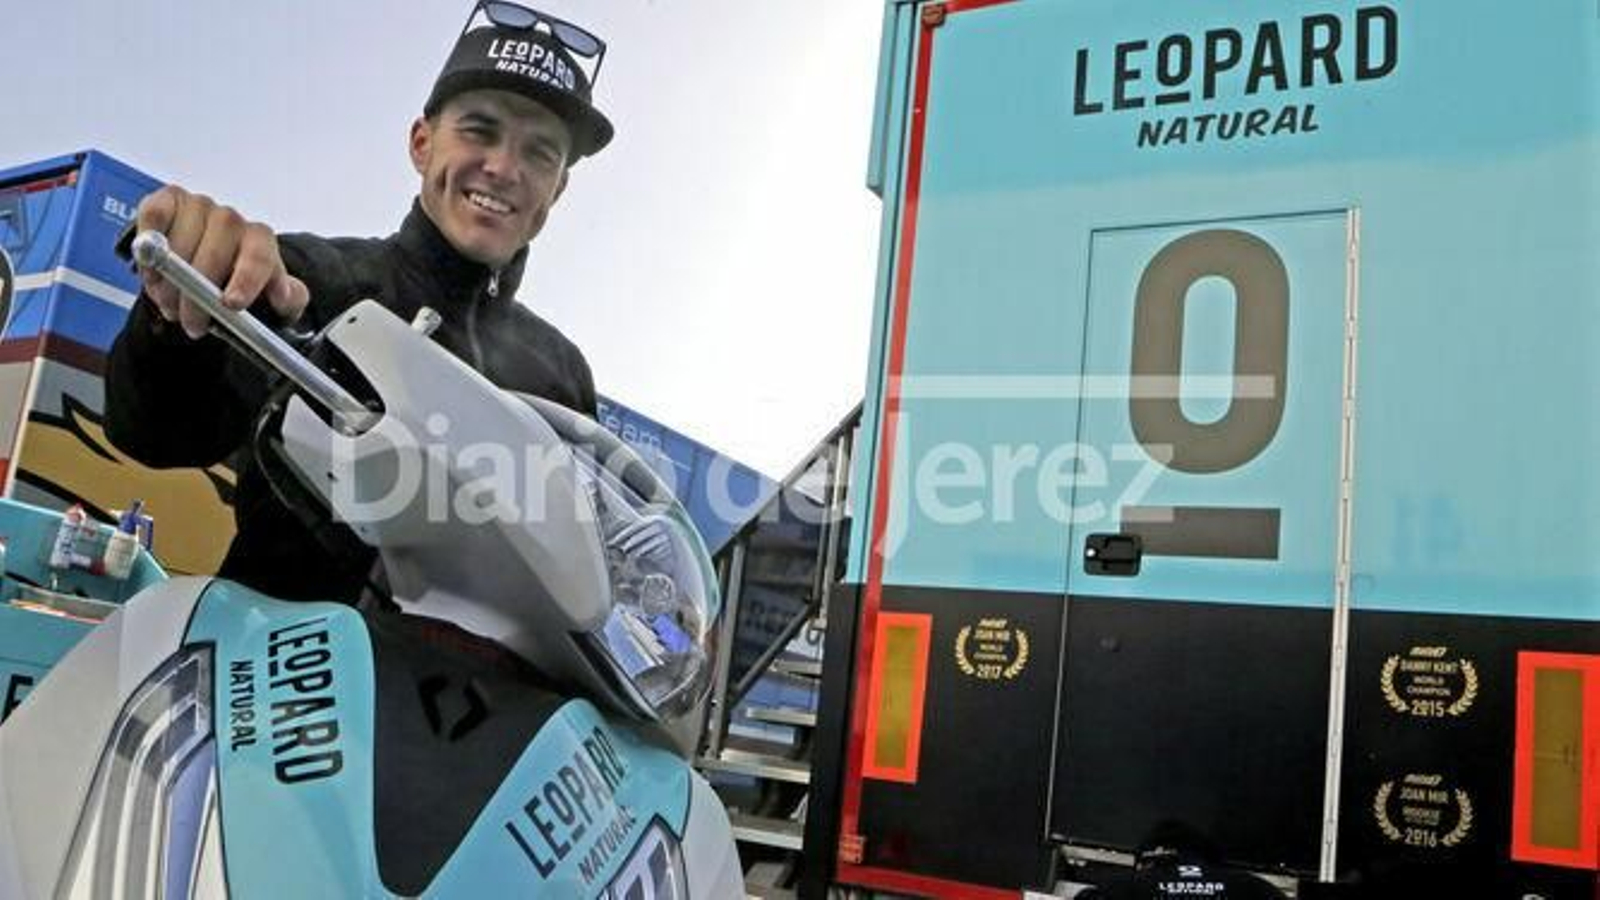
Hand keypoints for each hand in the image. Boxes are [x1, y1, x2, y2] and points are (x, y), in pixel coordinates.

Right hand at [135, 185, 308, 338]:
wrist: (208, 270)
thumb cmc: (238, 284)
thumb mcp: (271, 300)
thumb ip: (288, 299)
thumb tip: (285, 296)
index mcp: (260, 240)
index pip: (259, 255)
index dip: (245, 279)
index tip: (231, 303)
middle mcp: (231, 220)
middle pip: (216, 252)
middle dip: (198, 296)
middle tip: (191, 323)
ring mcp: (198, 207)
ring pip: (182, 240)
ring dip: (170, 280)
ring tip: (170, 305)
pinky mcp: (168, 201)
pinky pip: (155, 214)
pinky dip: (148, 242)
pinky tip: (151, 271)